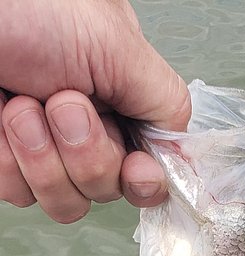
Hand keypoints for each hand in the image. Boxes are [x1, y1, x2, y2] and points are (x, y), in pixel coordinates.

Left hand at [0, 0, 189, 221]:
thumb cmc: (27, 5)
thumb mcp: (114, 41)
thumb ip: (163, 100)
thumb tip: (183, 152)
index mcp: (118, 95)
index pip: (150, 166)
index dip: (145, 180)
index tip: (135, 170)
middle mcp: (84, 126)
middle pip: (108, 191)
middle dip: (86, 154)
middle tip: (60, 102)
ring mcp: (40, 147)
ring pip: (65, 203)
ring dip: (43, 158)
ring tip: (19, 104)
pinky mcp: (2, 160)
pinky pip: (18, 195)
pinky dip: (7, 158)